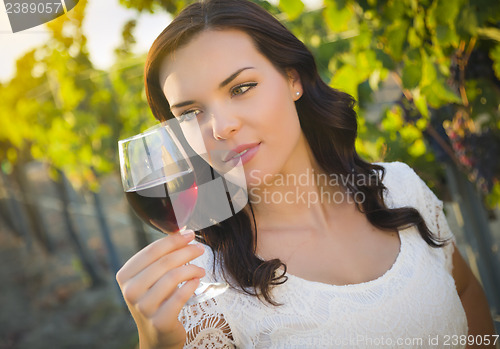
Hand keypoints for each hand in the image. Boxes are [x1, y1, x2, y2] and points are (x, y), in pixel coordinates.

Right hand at [116, 230, 205, 348]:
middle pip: (164, 262)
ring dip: (192, 269)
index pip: (152, 250)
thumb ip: (160, 257)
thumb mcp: (151, 277)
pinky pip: (180, 296)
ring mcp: (144, 307)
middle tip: (200, 248)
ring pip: (173, 277)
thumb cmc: (157, 299)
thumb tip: (181, 230)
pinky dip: (191, 285)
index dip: (173, 240)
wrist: (157, 336)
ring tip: (201, 269)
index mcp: (125, 275)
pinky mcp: (160, 321)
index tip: (189, 234)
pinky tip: (197, 281)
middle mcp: (130, 291)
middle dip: (186, 252)